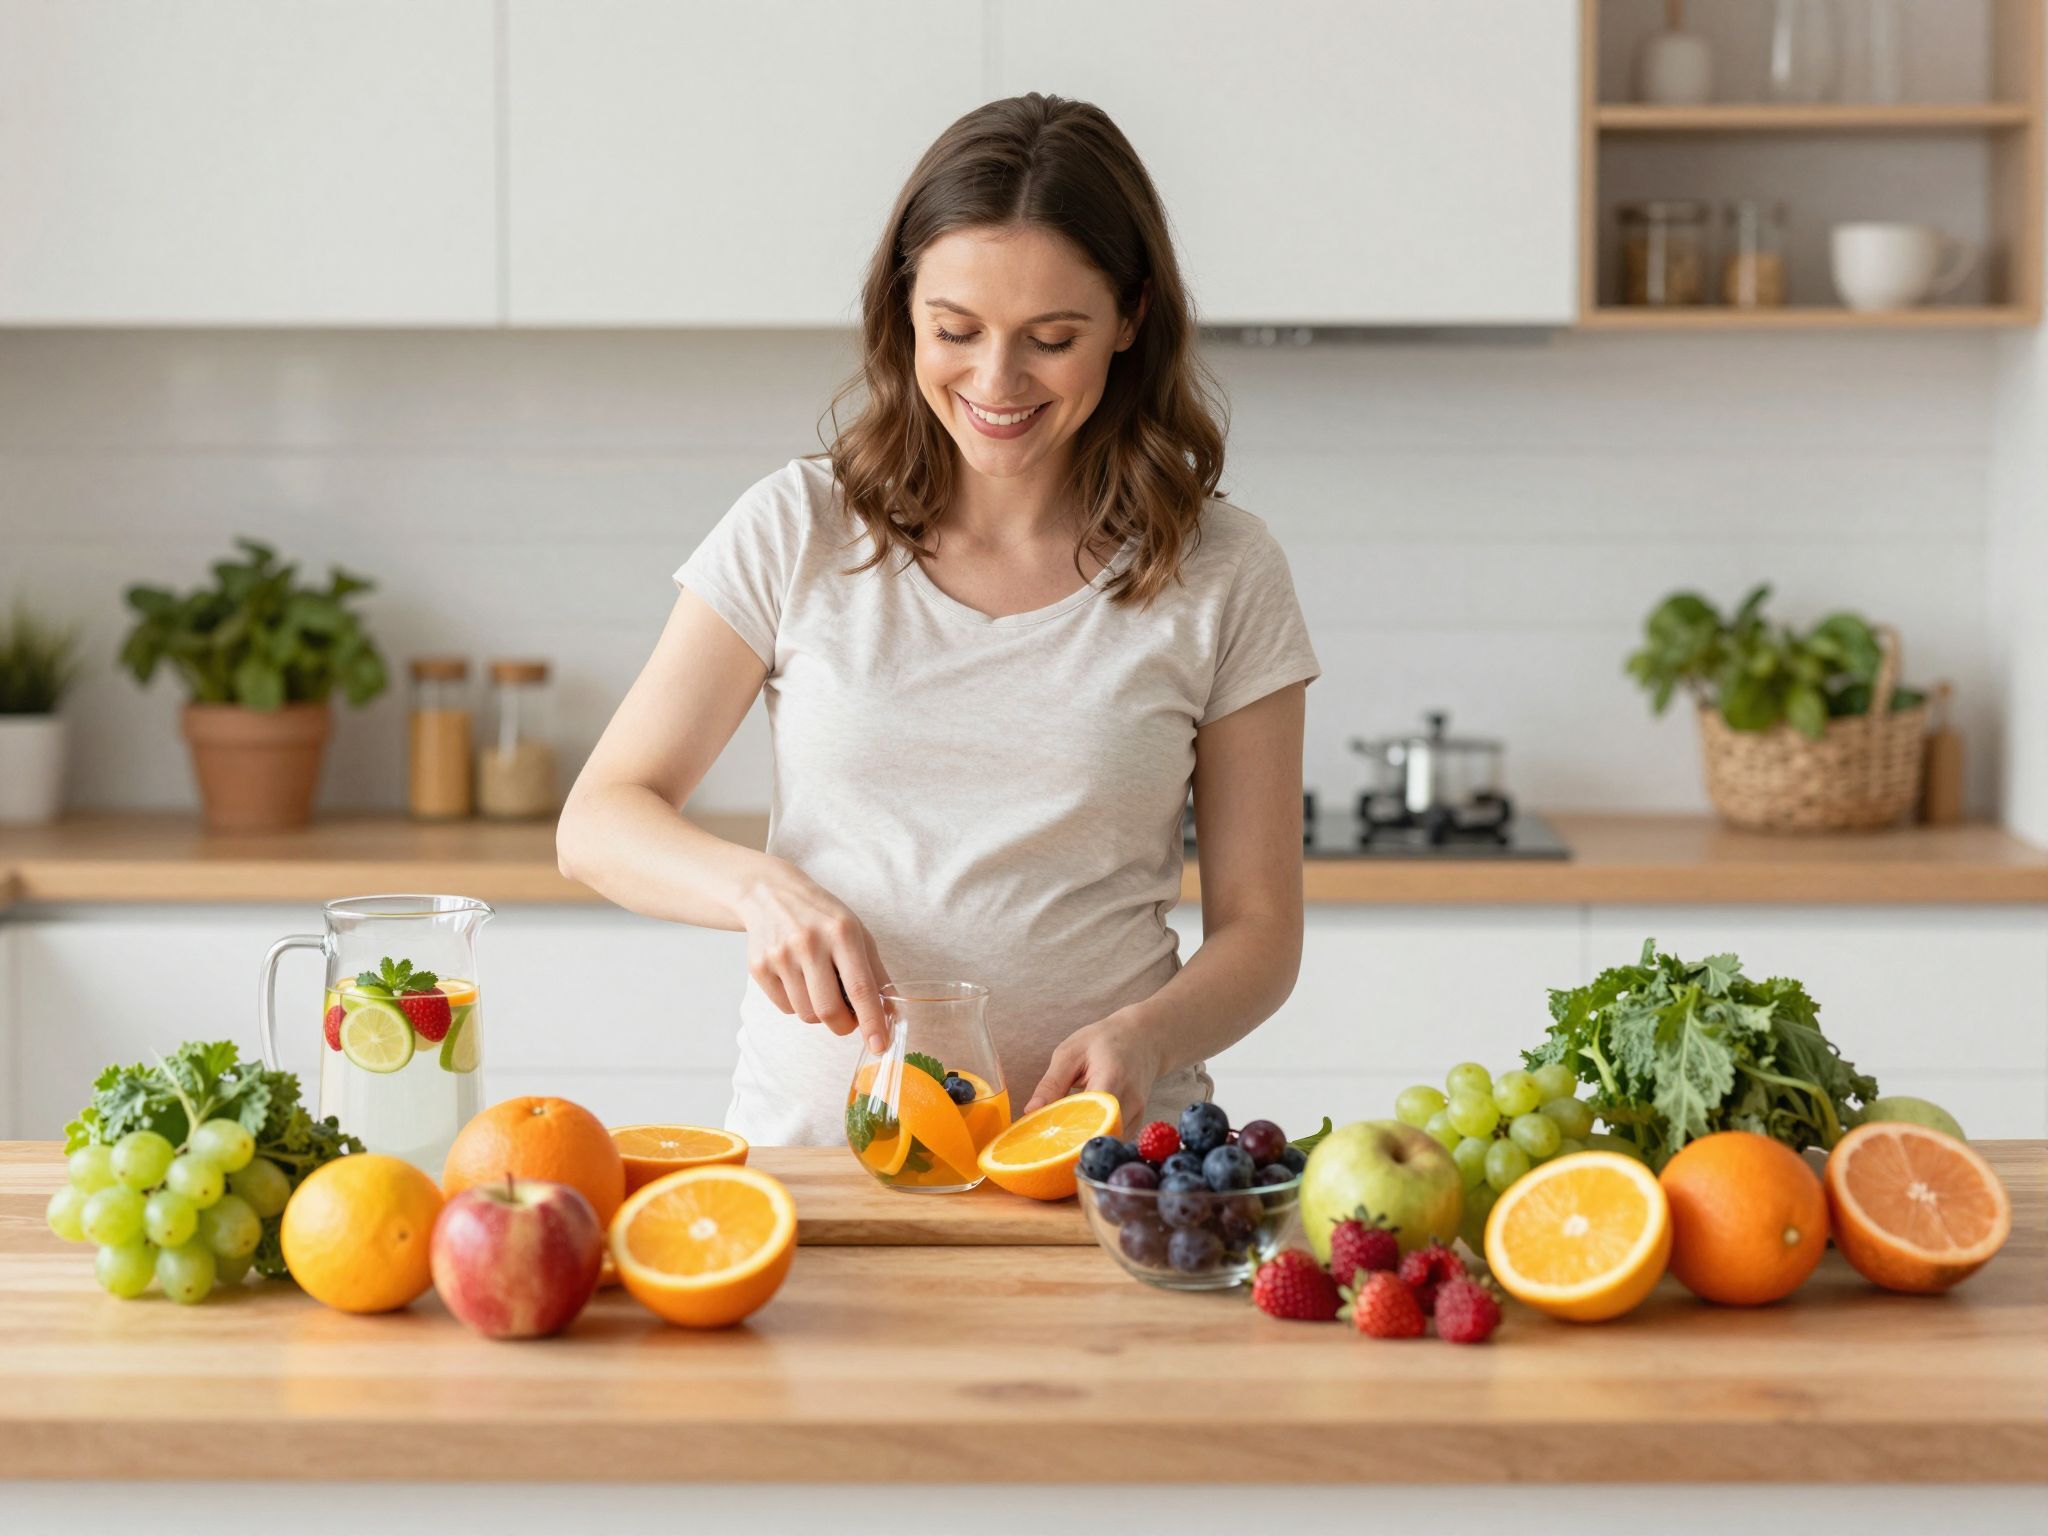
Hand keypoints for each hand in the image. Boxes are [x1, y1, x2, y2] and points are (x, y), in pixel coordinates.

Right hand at [733, 863, 888, 1049]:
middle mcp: (809, 943)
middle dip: (844, 1025)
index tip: (880, 1046)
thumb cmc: (822, 917)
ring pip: (806, 1014)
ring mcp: (780, 955)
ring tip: (819, 986)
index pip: (861, 988)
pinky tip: (797, 978)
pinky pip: (785, 1008)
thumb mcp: (857, 933)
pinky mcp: (758, 967)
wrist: (770, 894)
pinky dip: (797, 1003)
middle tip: (848, 1019)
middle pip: (829, 1010)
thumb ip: (875, 973)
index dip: (871, 1021)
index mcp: (842, 932)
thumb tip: (889, 1014)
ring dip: (819, 1013)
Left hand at [1022, 1009, 1166, 1131]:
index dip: (1067, 1133)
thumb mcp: (1071, 1052)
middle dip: (1071, 1144)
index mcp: (1111, 1078)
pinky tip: (1078, 1134)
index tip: (1043, 1143)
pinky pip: (1113, 1138)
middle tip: (1045, 1146)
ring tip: (1059, 1140)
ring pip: (1106, 1140)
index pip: (1090, 1117)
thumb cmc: (1105, 1040)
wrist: (1144, 1038)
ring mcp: (1137, 1113)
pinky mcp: (1137, 1121)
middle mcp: (1129, 1100)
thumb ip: (1051, 1083)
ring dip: (1083, 1143)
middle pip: (1098, 1135)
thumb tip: (1030, 1111)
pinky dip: (1094, 1139)